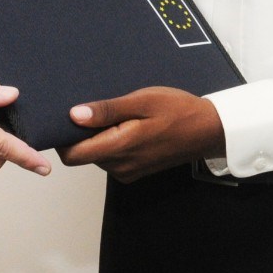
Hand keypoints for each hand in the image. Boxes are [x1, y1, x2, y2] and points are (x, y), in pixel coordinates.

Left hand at [58, 86, 224, 182]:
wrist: (208, 130)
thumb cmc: (178, 110)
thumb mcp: (142, 101)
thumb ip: (107, 110)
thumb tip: (73, 115)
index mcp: (119, 148)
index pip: (72, 155)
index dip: (63, 137)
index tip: (67, 115)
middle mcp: (120, 167)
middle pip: (83, 154)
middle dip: (82, 134)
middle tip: (95, 107)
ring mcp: (128, 172)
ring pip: (97, 156)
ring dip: (98, 137)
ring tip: (115, 113)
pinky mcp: (135, 171)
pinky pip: (112, 158)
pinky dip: (111, 142)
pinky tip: (126, 124)